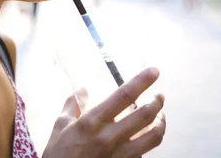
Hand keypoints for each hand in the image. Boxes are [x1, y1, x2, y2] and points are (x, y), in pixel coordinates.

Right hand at [43, 67, 165, 157]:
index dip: (141, 81)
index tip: (154, 71)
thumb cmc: (59, 154)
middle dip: (157, 102)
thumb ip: (72, 105)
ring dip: (161, 122)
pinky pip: (145, 153)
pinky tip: (147, 136)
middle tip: (159, 96)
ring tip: (160, 115)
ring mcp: (120, 154)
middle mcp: (109, 137)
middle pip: (145, 115)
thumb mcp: (59, 126)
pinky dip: (149, 142)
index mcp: (92, 122)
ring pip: (153, 137)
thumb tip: (82, 88)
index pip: (123, 96)